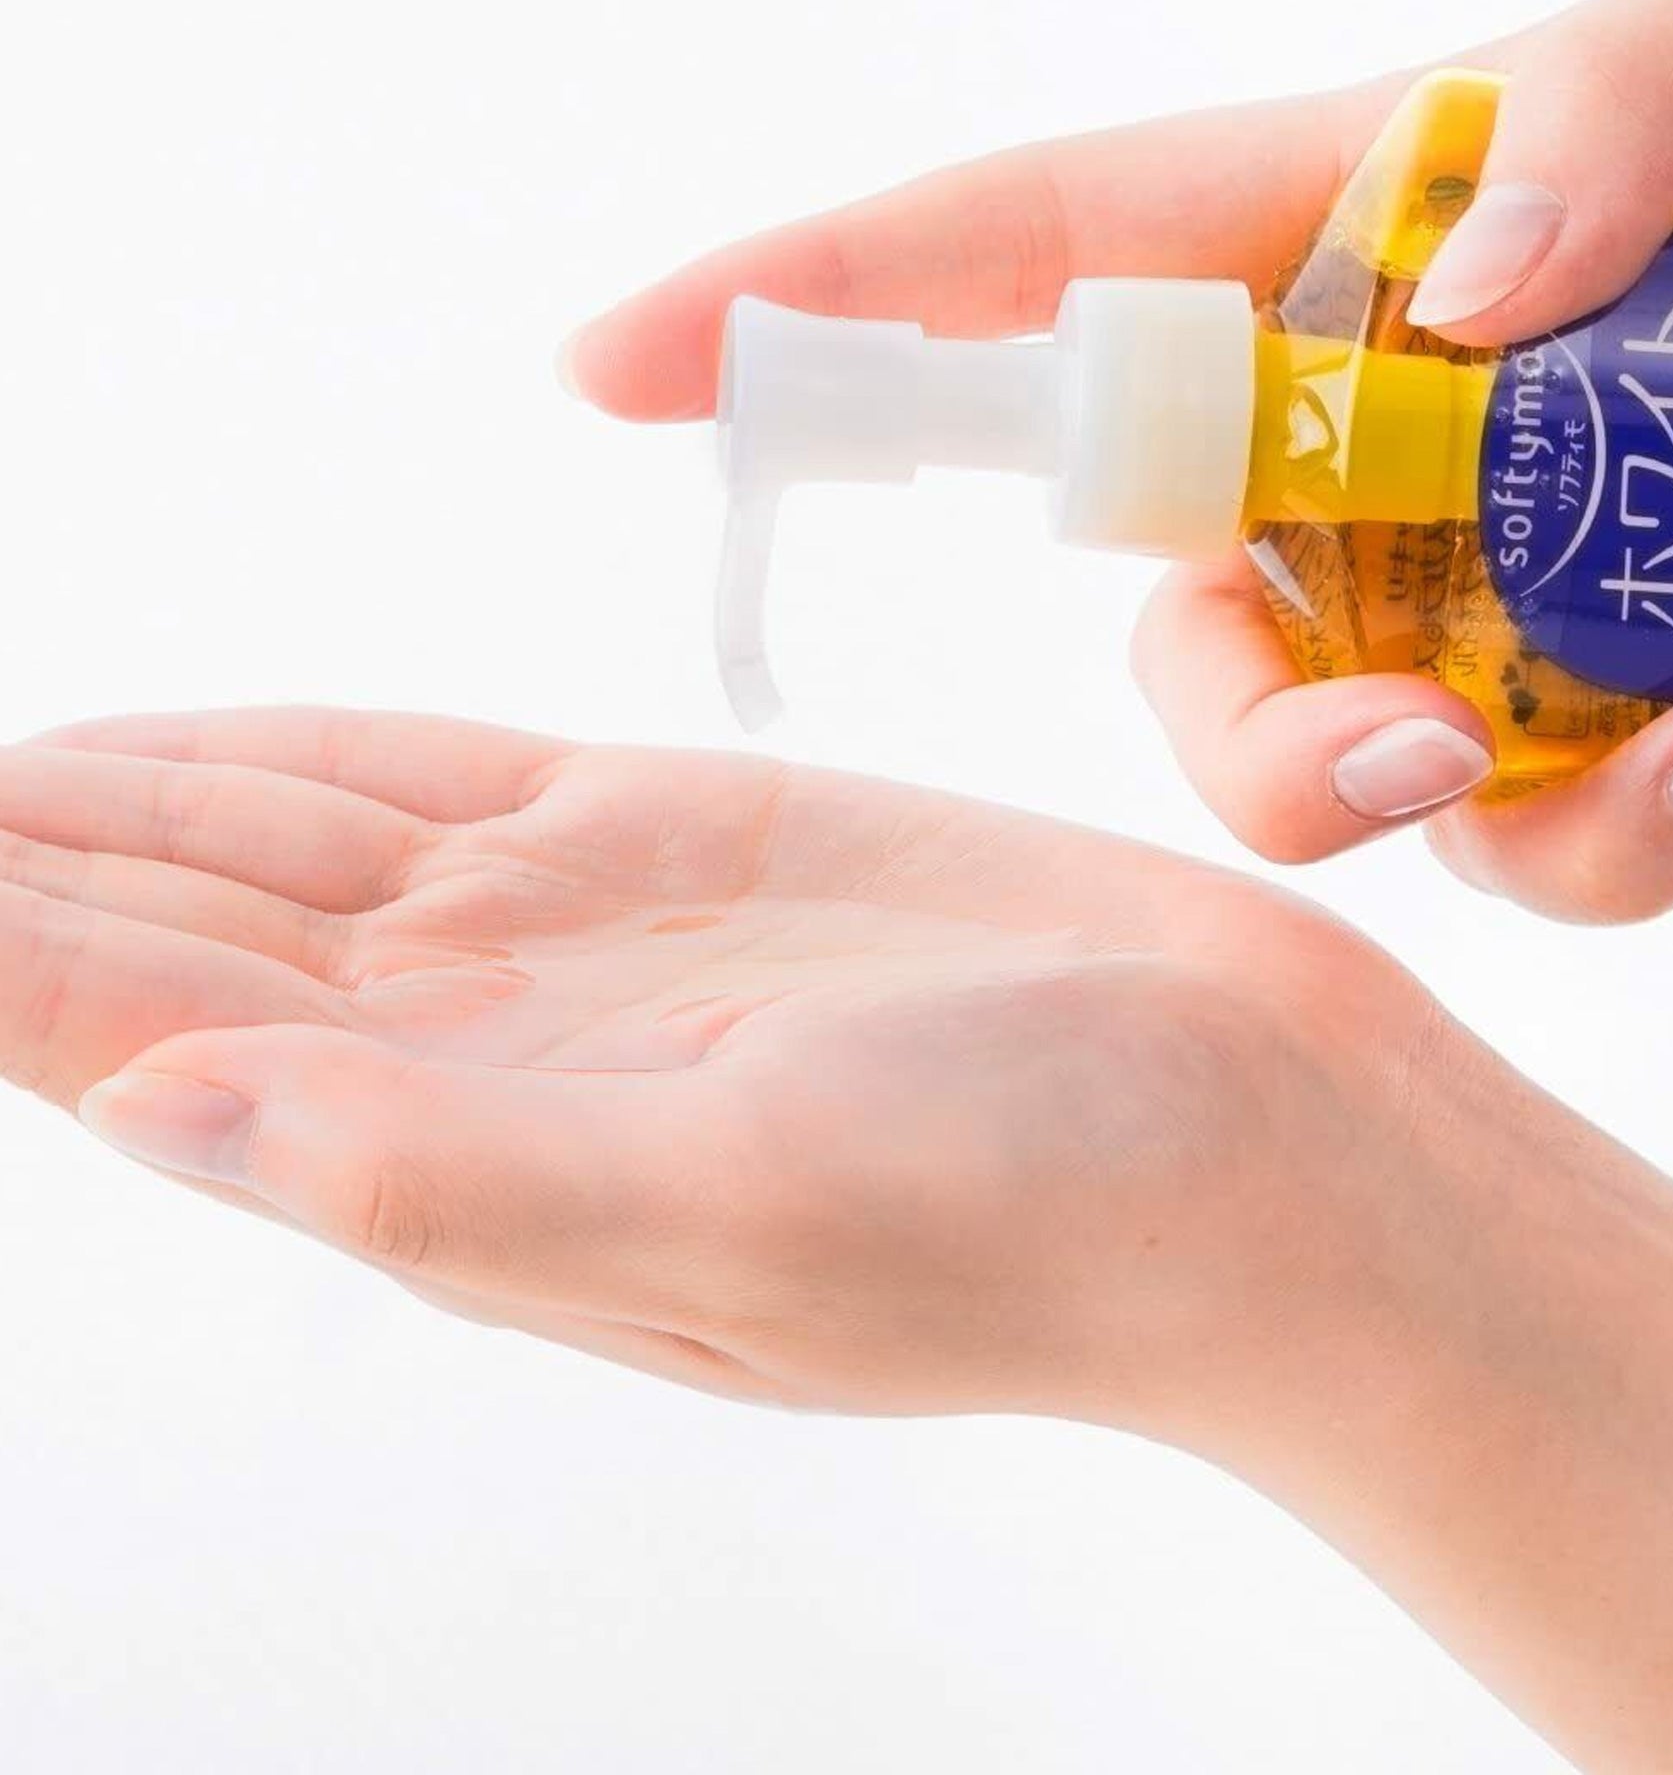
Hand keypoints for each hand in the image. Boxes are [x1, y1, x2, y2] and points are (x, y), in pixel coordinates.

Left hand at [7, 706, 1422, 1419]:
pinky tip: (212, 747)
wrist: (1262, 1141)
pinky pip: (447, 777)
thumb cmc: (1044, 1209)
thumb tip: (158, 1109)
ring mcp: (590, 938)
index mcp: (474, 1157)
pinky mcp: (694, 842)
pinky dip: (309, 751)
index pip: (148, 1041)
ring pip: (295, 848)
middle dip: (22, 862)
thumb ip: (450, 1170)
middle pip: (183, 936)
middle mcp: (499, 1048)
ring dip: (130, 805)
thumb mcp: (744, 1208)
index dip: (1, 953)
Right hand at [559, 0, 1672, 920]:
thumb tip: (1467, 297)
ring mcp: (1584, 611)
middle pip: (1223, 666)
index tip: (621, 369)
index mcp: (1395, 252)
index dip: (824, 317)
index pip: (1055, 273)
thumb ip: (1622, 84)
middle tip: (1413, 764)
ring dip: (1590, 825)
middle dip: (1276, 764)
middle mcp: (1446, 468)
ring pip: (1457, 819)